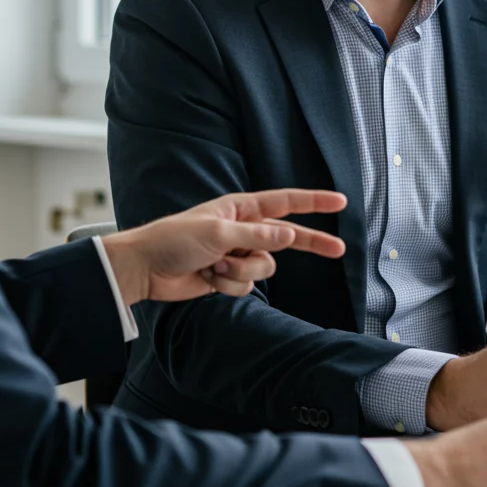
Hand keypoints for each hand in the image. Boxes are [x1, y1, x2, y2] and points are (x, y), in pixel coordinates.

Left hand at [101, 189, 345, 305]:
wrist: (146, 269)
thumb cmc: (175, 240)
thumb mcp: (217, 233)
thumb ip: (257, 235)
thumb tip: (290, 234)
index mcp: (240, 209)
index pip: (285, 202)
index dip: (313, 202)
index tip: (340, 200)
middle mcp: (242, 229)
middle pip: (287, 238)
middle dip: (310, 244)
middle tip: (339, 250)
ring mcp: (236, 254)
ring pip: (264, 268)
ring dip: (240, 271)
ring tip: (214, 265)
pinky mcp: (228, 277)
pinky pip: (246, 286)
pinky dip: (227, 285)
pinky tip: (206, 277)